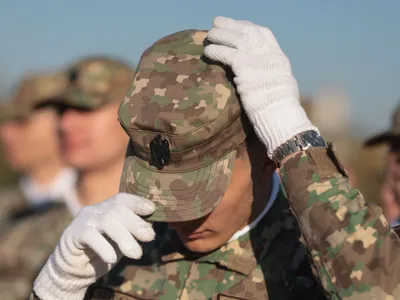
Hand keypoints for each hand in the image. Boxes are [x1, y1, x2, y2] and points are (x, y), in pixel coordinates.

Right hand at [33, 193, 154, 299]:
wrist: (73, 268)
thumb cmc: (103, 251)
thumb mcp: (121, 241)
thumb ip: (133, 233)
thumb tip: (150, 230)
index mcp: (109, 208)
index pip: (123, 199)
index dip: (138, 202)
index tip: (152, 209)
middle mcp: (97, 210)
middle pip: (117, 209)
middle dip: (136, 223)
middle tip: (150, 237)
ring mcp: (84, 220)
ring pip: (107, 221)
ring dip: (124, 237)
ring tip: (136, 254)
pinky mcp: (73, 234)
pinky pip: (90, 237)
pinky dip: (103, 247)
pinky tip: (112, 259)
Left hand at [204, 16, 316, 157]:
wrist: (282, 117)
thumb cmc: (280, 110)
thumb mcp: (281, 86)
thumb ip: (269, 75)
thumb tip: (257, 75)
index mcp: (279, 58)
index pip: (264, 33)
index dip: (249, 26)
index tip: (238, 24)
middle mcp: (268, 55)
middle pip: (248, 32)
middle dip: (231, 25)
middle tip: (217, 22)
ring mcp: (257, 61)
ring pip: (236, 39)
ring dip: (220, 35)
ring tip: (208, 35)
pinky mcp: (245, 69)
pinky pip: (226, 54)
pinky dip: (216, 50)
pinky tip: (207, 51)